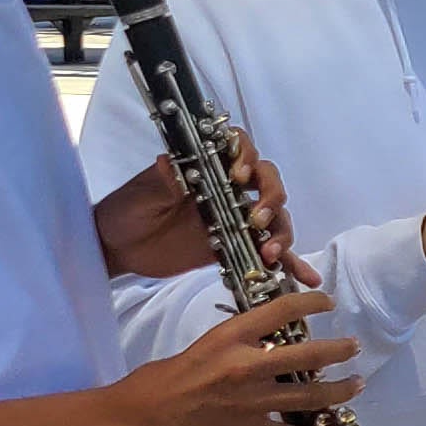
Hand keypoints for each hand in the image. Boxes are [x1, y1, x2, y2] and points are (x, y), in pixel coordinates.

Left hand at [94, 130, 315, 285]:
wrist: (119, 248)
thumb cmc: (127, 212)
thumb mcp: (142, 194)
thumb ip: (162, 181)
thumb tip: (169, 162)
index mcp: (208, 169)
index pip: (240, 149)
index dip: (248, 156)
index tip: (239, 176)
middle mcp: (229, 190)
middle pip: (268, 184)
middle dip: (271, 199)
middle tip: (254, 220)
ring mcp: (236, 219)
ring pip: (276, 218)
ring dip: (281, 232)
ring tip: (268, 253)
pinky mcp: (237, 247)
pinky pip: (270, 253)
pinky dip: (291, 264)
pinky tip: (306, 277)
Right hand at [103, 288, 359, 425]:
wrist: (128, 423)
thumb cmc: (152, 385)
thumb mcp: (195, 351)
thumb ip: (229, 349)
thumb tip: (257, 350)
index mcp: (228, 338)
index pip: (281, 310)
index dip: (310, 302)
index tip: (326, 301)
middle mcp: (246, 366)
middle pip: (309, 354)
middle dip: (338, 350)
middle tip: (352, 347)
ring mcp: (250, 403)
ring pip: (312, 396)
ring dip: (341, 390)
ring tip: (356, 384)